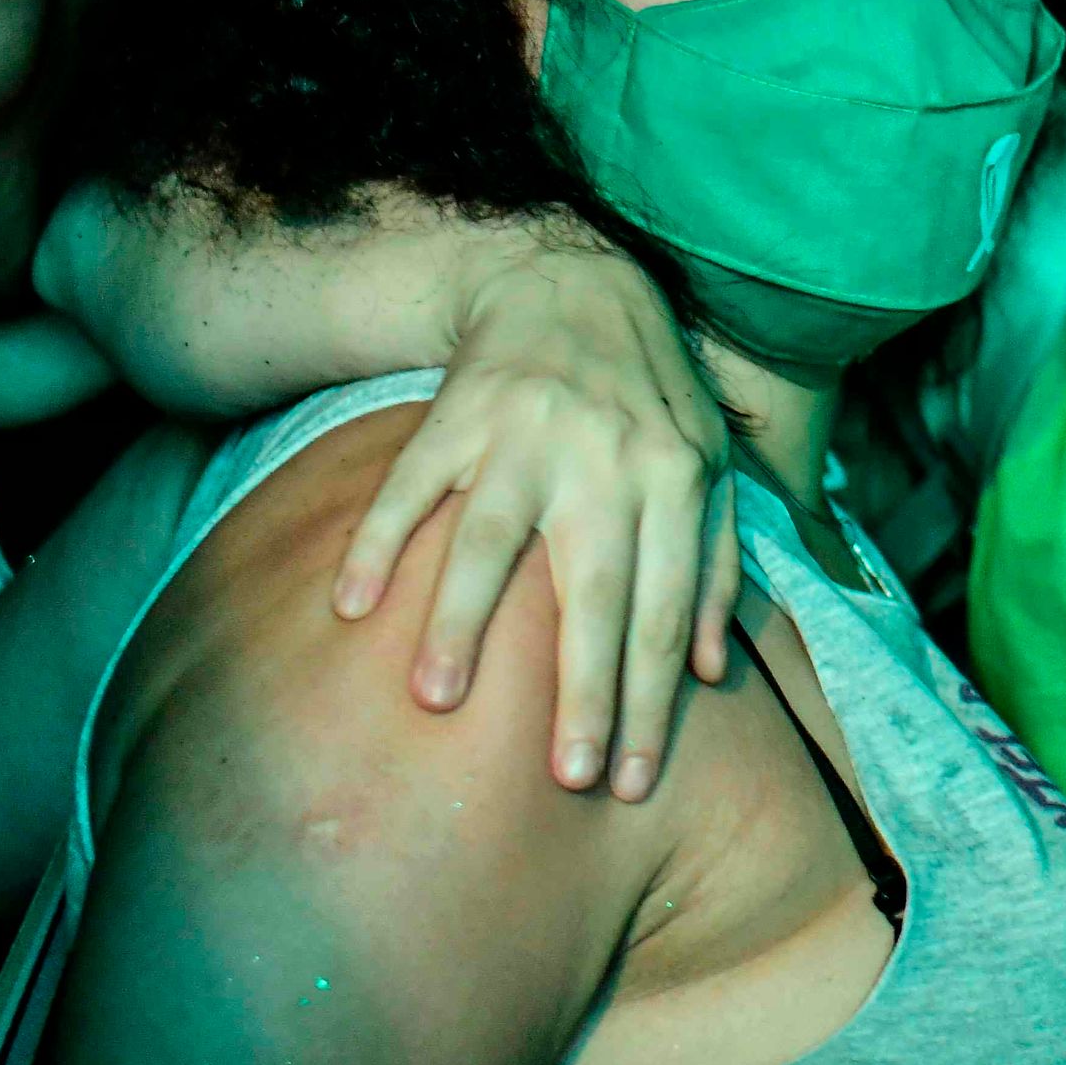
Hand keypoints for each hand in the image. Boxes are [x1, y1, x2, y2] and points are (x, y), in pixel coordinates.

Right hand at [332, 239, 738, 799]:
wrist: (573, 282)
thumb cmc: (649, 396)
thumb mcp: (707, 464)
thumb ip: (711, 562)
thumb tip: (708, 671)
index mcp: (674, 478)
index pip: (662, 610)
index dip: (651, 700)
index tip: (632, 782)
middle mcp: (605, 460)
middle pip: (594, 591)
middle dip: (584, 689)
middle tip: (569, 778)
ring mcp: (526, 435)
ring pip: (492, 541)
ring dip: (463, 623)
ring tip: (437, 704)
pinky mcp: (458, 415)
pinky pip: (410, 486)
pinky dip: (379, 542)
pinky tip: (354, 606)